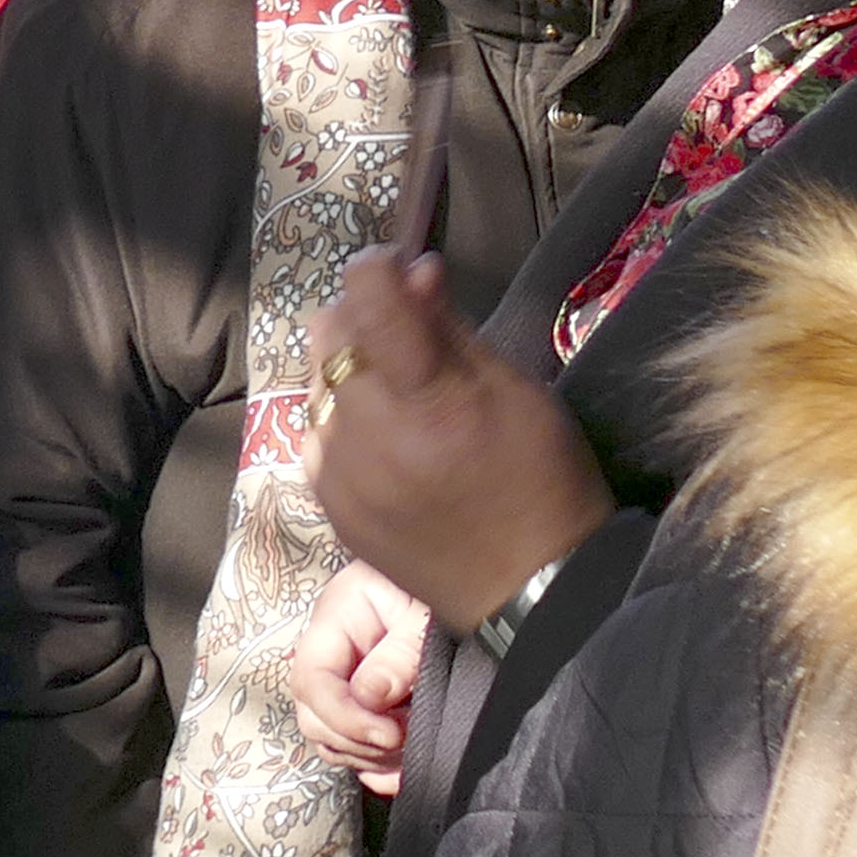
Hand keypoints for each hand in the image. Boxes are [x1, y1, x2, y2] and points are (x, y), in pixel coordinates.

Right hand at [289, 564, 430, 796]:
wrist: (470, 570)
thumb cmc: (449, 580)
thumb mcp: (427, 613)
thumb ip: (399, 655)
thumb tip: (369, 700)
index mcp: (338, 617)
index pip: (312, 680)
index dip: (344, 717)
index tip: (389, 734)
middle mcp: (332, 649)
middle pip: (314, 713)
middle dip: (356, 739)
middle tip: (406, 738)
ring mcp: (346, 676)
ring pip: (330, 735)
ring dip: (368, 754)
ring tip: (412, 744)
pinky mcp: (367, 698)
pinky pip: (354, 743)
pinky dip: (376, 763)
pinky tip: (401, 770)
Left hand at [301, 252, 614, 627]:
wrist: (528, 589)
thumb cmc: (541, 480)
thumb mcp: (516, 392)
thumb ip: (450, 327)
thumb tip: (413, 268)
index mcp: (428, 404)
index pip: (368, 302)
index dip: (375, 269)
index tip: (396, 268)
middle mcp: (369, 437)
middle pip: (328, 335)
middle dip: (361, 317)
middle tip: (404, 332)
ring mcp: (339, 475)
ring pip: (315, 383)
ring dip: (348, 369)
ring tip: (398, 392)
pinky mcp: (327, 504)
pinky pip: (314, 434)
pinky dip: (340, 420)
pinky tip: (382, 437)